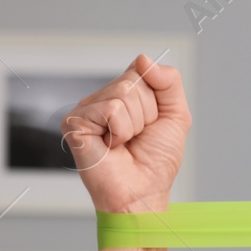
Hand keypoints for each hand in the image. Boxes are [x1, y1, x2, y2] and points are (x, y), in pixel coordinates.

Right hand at [61, 54, 190, 213]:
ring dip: (135, 125)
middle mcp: (102, 99)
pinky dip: (120, 131)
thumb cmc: (155, 161)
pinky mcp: (74, 122)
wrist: (143, 192)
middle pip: (134, 81)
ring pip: (123, 94)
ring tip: (124, 142)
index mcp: (123, 95)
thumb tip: (143, 58)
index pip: (142, 70)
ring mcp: (86, 110)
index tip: (153, 122)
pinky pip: (110, 110)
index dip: (157, 98)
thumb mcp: (176, 116)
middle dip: (147, 113)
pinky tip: (111, 146)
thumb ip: (169, 82)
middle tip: (137, 137)